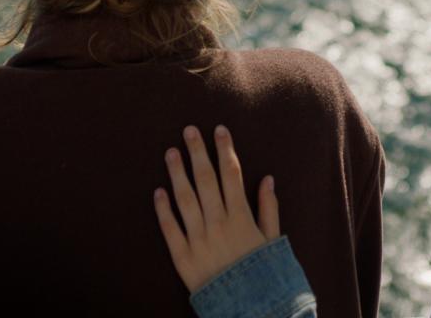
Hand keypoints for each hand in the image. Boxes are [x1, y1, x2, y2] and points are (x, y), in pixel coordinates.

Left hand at [154, 125, 280, 292]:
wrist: (248, 307)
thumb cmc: (263, 272)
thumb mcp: (273, 240)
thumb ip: (269, 208)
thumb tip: (268, 178)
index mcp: (242, 217)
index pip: (231, 174)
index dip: (225, 149)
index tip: (219, 130)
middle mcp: (219, 224)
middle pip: (206, 180)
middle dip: (198, 152)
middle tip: (189, 129)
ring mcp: (199, 239)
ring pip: (185, 199)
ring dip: (177, 173)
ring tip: (170, 152)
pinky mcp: (183, 257)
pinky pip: (170, 229)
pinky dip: (163, 209)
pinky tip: (158, 191)